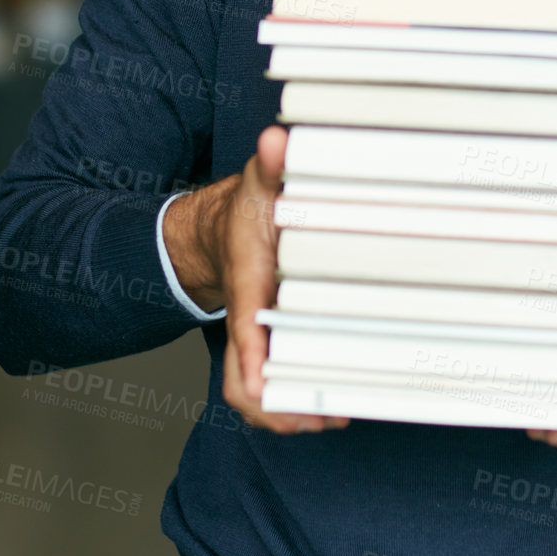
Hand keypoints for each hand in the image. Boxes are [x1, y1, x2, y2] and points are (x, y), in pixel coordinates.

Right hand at [161, 124, 349, 436]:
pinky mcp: (265, 346)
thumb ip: (272, 163)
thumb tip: (277, 140)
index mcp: (245, 284)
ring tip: (333, 416)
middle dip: (280, 407)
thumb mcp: (261, 181)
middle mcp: (244, 319)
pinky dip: (290, 402)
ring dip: (289, 413)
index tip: (267, 387)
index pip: (244, 330)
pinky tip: (326, 403)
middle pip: (244, 382)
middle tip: (327, 413)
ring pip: (254, 394)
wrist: (224, 229)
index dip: (254, 360)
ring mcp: (252, 338)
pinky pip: (268, 385)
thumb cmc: (248, 209)